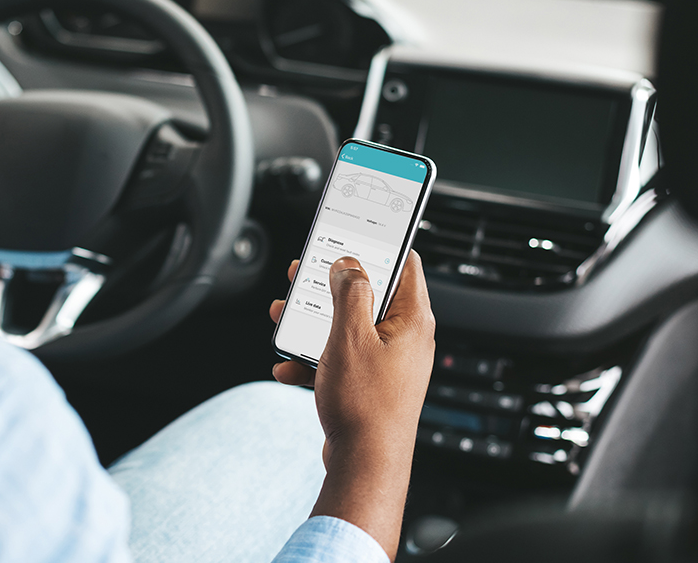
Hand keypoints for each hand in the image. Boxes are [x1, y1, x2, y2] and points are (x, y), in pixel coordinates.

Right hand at [269, 253, 434, 556]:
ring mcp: (389, 363)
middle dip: (331, 284)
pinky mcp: (371, 385)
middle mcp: (406, 338)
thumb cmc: (365, 406)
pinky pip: (341, 359)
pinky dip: (314, 358)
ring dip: (315, 321)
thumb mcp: (350, 336)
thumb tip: (349, 264)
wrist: (364, 469)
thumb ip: (349, 292)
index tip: (353, 228)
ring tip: (285, 317)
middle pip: (369, 293)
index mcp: (412, 319)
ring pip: (349, 326)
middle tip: (305, 274)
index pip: (404, 262)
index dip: (378, 242)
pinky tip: (287, 366)